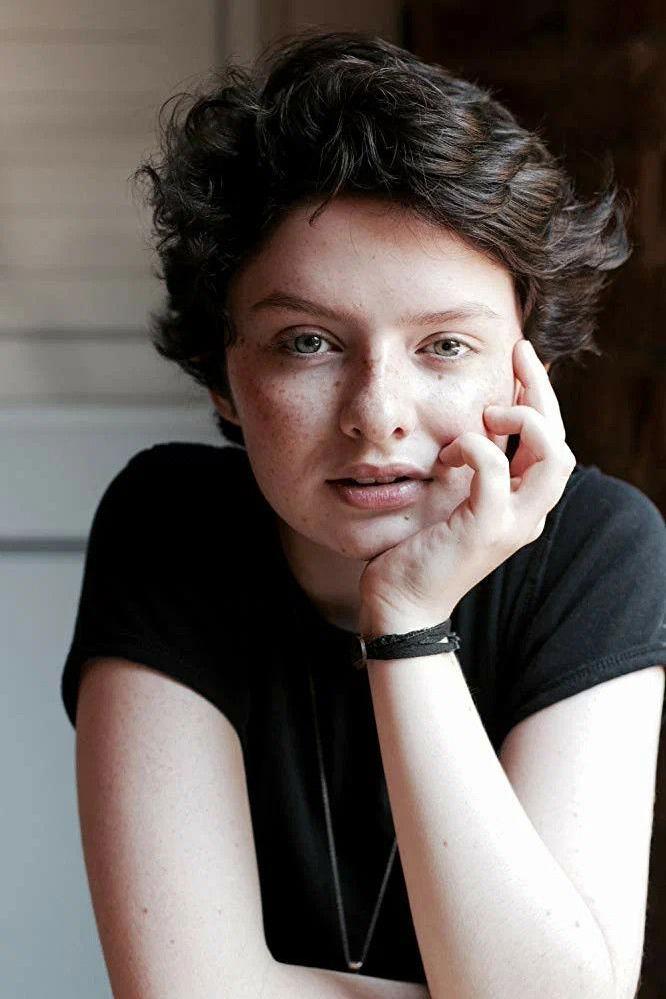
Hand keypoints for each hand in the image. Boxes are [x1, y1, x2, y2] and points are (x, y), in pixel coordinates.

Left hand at [358, 338, 575, 633]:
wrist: (401, 602)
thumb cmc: (419, 548)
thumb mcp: (453, 496)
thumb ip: (471, 465)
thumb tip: (473, 421)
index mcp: (523, 503)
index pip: (552, 441)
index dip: (542, 397)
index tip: (522, 360)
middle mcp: (528, 513)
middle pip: (561, 442)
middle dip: (543, 391)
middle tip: (519, 353)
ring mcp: (511, 523)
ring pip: (554, 457)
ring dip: (527, 421)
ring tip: (491, 411)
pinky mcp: (483, 529)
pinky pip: (494, 471)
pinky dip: (475, 448)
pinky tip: (451, 450)